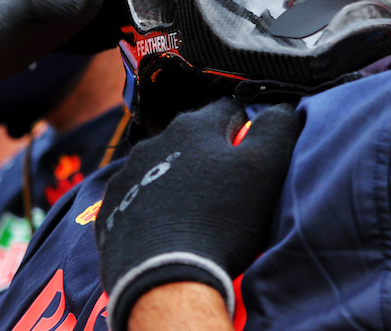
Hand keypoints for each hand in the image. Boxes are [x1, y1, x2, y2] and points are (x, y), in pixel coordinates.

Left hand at [96, 98, 301, 330]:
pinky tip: (170, 230)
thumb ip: (277, 126)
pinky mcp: (110, 211)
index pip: (230, 110)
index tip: (251, 162)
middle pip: (194, 139)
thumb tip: (280, 109)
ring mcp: (127, 178)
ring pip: (164, 167)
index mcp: (193, 127)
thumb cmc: (222, 219)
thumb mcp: (266, 166)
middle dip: (211, 156)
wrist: (164, 280)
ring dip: (181, 180)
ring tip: (197, 215)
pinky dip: (155, 207)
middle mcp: (154, 143)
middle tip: (228, 191)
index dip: (246, 131)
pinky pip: (139, 198)